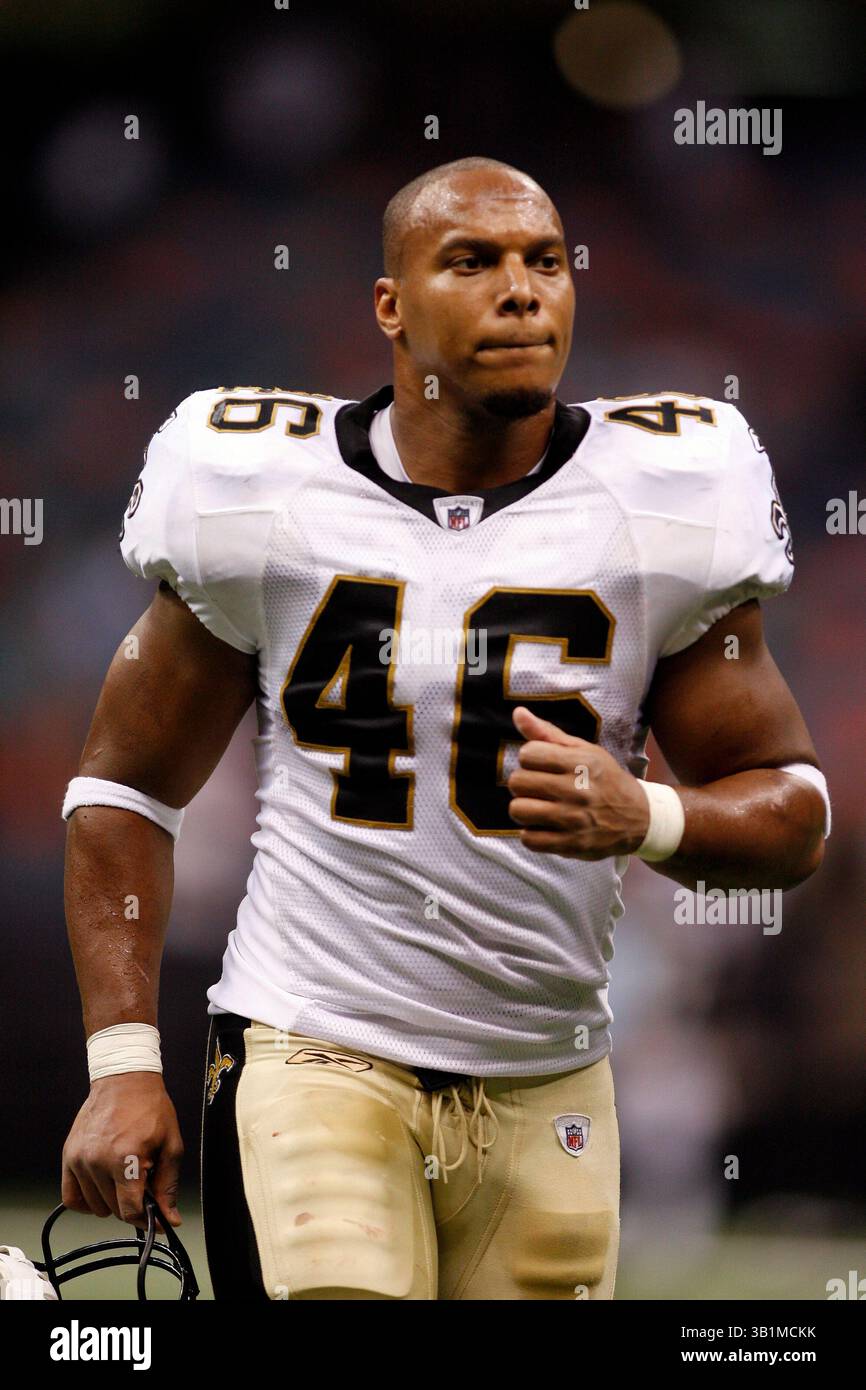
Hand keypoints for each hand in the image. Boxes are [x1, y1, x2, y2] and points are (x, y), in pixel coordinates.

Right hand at [61, 1072, 183, 1228]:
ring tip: (124, 1177)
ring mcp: (80, 1159)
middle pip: (114, 1210)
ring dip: (112, 1201)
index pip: (130, 1210)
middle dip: (133, 1205)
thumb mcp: (171, 1145)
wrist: (125, 1080)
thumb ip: (168, 1185)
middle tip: (143, 1184)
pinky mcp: (68, 1156)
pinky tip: (102, 1190)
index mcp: (126, 1159)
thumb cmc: (151, 1109)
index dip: (147, 1220)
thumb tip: (170, 1218)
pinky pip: (71, 1197)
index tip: (155, 1217)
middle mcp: (98, 1161)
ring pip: (95, 1206)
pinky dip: (86, 1202)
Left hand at [507, 706, 649, 859]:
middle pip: (517, 782)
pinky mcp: (571, 845)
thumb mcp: (584, 750)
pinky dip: (531, 834)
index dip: (529, 758)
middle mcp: (577, 790)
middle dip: (522, 784)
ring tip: (537, 807)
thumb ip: (548, 733)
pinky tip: (543, 827)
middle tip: (537, 788)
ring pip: (518, 811)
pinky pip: (529, 840)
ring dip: (523, 810)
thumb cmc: (605, 779)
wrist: (640, 818)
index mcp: (580, 763)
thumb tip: (517, 712)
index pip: (528, 753)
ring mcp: (574, 820)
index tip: (540, 765)